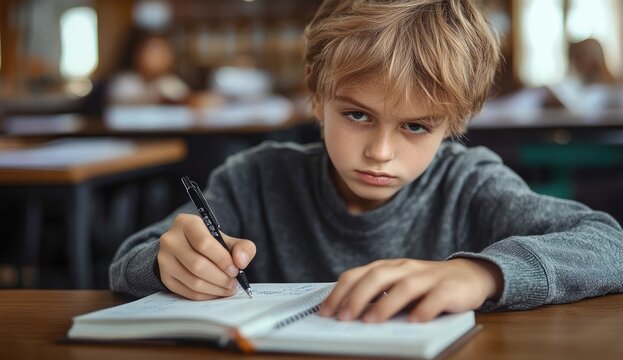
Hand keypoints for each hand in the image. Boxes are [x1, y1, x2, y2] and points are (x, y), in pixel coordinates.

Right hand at [157, 213, 255, 299]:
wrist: (187, 248)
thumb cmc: (210, 243)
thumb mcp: (227, 239)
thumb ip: (242, 247)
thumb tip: (241, 262)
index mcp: (186, 223)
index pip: (203, 243)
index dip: (222, 259)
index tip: (235, 269)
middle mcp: (170, 239)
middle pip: (197, 265)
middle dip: (221, 278)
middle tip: (234, 283)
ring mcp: (164, 259)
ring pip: (192, 281)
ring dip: (215, 289)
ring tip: (228, 288)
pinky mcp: (164, 276)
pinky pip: (187, 292)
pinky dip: (206, 295)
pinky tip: (216, 292)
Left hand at [319, 258, 502, 322]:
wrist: (468, 275)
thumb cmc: (424, 285)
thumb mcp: (396, 285)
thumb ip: (375, 295)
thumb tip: (346, 314)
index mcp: (387, 267)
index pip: (357, 275)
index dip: (340, 292)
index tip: (326, 311)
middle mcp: (404, 268)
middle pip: (376, 277)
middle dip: (357, 297)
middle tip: (344, 318)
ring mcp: (427, 277)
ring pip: (404, 287)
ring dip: (386, 305)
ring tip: (371, 321)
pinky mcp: (449, 288)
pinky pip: (436, 297)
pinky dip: (425, 309)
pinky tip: (415, 321)